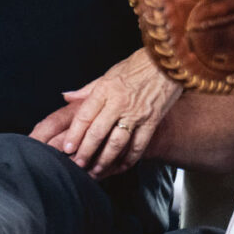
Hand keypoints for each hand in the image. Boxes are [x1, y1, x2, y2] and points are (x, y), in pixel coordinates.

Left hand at [29, 50, 182, 178]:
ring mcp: (136, 114)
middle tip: (77, 164)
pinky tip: (120, 167)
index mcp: (105, 90)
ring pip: (117, 142)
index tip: (66, 147)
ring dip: (105, 159)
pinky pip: (138, 145)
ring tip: (95, 170)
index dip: (74, 134)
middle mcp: (119, 103)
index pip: (85, 115)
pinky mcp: (152, 121)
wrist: (168, 62)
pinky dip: (129, 159)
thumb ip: (87, 89)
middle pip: (98, 132)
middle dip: (85, 151)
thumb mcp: (108, 73)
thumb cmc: (137, 66)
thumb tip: (66, 96)